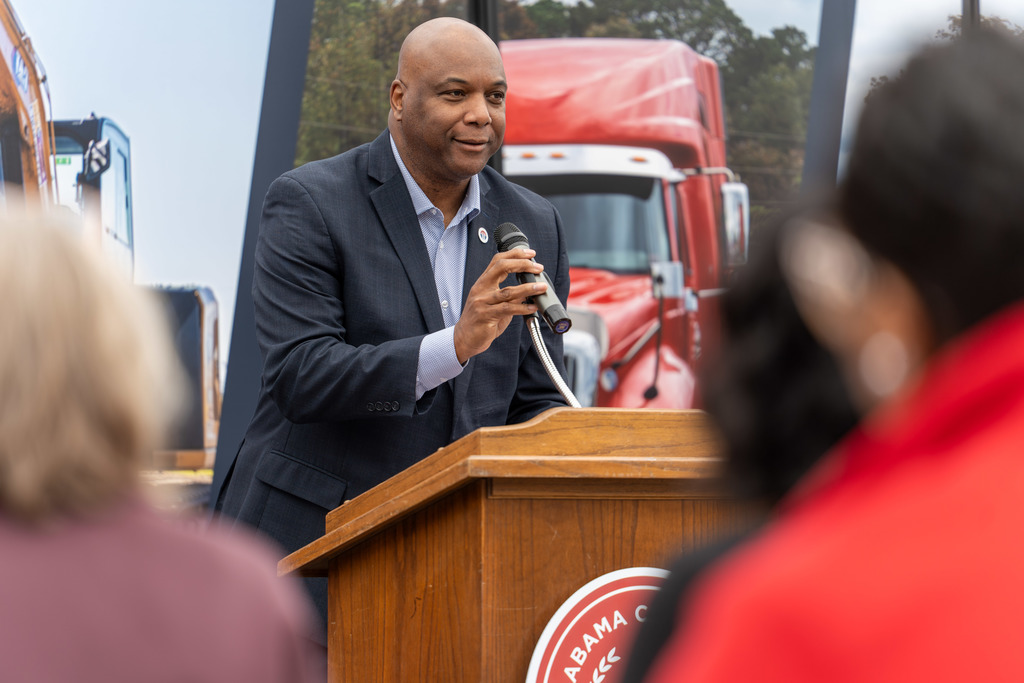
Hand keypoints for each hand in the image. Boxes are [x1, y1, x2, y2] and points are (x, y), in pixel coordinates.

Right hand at [454, 247, 547, 362]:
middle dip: (522, 264)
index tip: (530, 254)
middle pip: (501, 267)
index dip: (515, 254)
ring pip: (508, 291)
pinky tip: (532, 307)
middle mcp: (481, 289)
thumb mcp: (495, 305)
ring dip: (528, 288)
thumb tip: (528, 291)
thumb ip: (510, 297)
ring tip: (541, 287)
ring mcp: (482, 302)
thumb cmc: (479, 322)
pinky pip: (508, 309)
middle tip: (538, 268)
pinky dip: (522, 307)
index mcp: (483, 283)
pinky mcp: (485, 315)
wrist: (463, 339)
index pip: (498, 261)